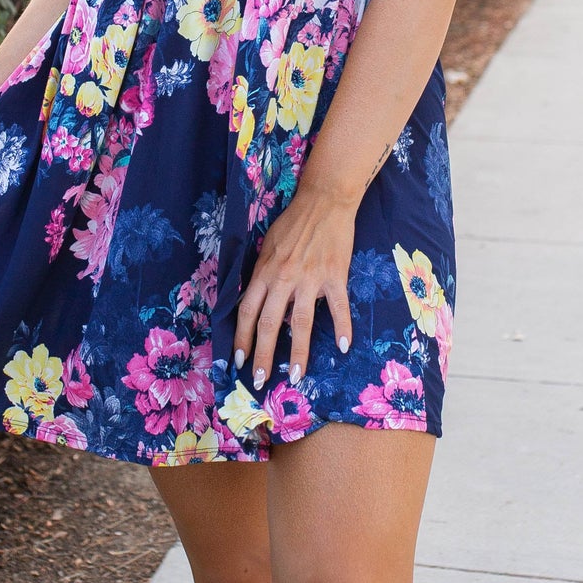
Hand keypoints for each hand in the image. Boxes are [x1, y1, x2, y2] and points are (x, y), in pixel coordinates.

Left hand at [233, 188, 355, 388]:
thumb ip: (264, 277)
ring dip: (297, 352)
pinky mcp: (335, 276)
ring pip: (300, 322)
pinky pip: (338, 307)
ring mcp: (310, 278)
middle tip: (260, 380)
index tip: (239, 361)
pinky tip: (343, 346)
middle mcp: (283, 278)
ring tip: (296, 375)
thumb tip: (266, 308)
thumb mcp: (268, 248)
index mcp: (264, 272)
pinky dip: (342, 327)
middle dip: (263, 356)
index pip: (247, 312)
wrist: (325, 201)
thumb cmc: (293, 223)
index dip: (242, 338)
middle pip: (269, 324)